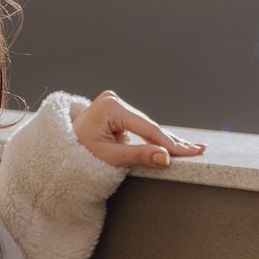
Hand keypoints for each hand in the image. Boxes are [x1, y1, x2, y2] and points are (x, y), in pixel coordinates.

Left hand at [72, 90, 208, 168]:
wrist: (58, 147)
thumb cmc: (77, 154)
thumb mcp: (108, 158)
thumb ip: (137, 156)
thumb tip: (165, 158)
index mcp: (111, 108)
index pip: (147, 129)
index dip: (169, 144)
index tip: (190, 154)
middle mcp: (114, 100)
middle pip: (150, 126)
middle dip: (173, 141)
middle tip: (200, 151)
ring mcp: (116, 103)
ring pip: (147, 126)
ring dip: (166, 140)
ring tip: (192, 149)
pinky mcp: (117, 110)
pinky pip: (140, 126)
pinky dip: (154, 137)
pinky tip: (173, 144)